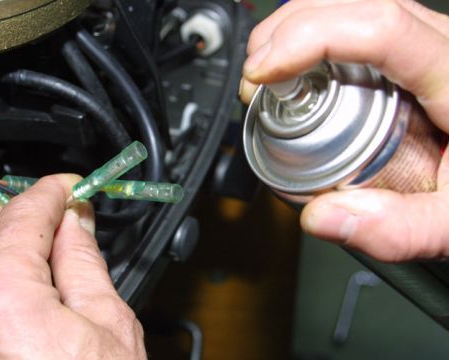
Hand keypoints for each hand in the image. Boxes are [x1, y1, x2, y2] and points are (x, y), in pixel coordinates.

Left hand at [0, 174, 145, 358]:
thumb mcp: (107, 324)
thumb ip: (83, 261)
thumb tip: (76, 222)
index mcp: (2, 301)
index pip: (23, 216)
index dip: (51, 192)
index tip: (71, 187)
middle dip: (23, 208)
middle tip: (62, 207)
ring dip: (7, 238)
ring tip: (51, 240)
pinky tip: (31, 276)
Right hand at [241, 0, 448, 261]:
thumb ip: (396, 230)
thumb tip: (321, 216)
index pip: (378, 27)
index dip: (307, 39)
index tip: (262, 74)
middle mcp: (444, 44)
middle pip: (355, 4)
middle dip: (288, 30)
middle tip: (255, 76)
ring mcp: (430, 41)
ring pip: (353, 4)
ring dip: (298, 26)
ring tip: (266, 68)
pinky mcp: (416, 49)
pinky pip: (359, 22)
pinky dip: (316, 33)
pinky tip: (296, 63)